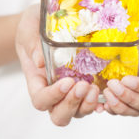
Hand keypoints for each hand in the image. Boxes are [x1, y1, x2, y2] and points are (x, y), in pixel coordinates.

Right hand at [15, 4, 100, 125]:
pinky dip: (100, 103)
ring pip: (78, 112)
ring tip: (96, 88)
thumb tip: (41, 62)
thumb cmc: (35, 26)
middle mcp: (54, 91)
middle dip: (72, 104)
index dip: (53, 96)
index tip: (68, 81)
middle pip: (59, 114)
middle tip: (84, 86)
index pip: (41, 100)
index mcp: (37, 80)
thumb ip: (32, 44)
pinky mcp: (86, 86)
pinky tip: (107, 95)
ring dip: (87, 105)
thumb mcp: (30, 29)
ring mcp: (71, 91)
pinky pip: (93, 103)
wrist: (46, 23)